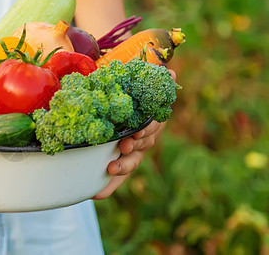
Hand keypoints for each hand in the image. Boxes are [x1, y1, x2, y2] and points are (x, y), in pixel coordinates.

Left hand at [92, 68, 176, 199]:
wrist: (123, 102)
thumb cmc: (131, 91)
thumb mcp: (138, 81)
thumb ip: (155, 77)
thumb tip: (171, 73)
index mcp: (150, 119)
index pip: (152, 125)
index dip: (147, 130)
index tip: (137, 132)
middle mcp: (144, 137)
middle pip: (143, 146)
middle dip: (134, 148)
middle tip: (124, 147)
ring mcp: (134, 151)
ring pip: (132, 162)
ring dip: (122, 167)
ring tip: (111, 169)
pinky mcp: (121, 162)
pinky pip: (117, 178)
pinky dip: (108, 187)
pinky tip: (97, 194)